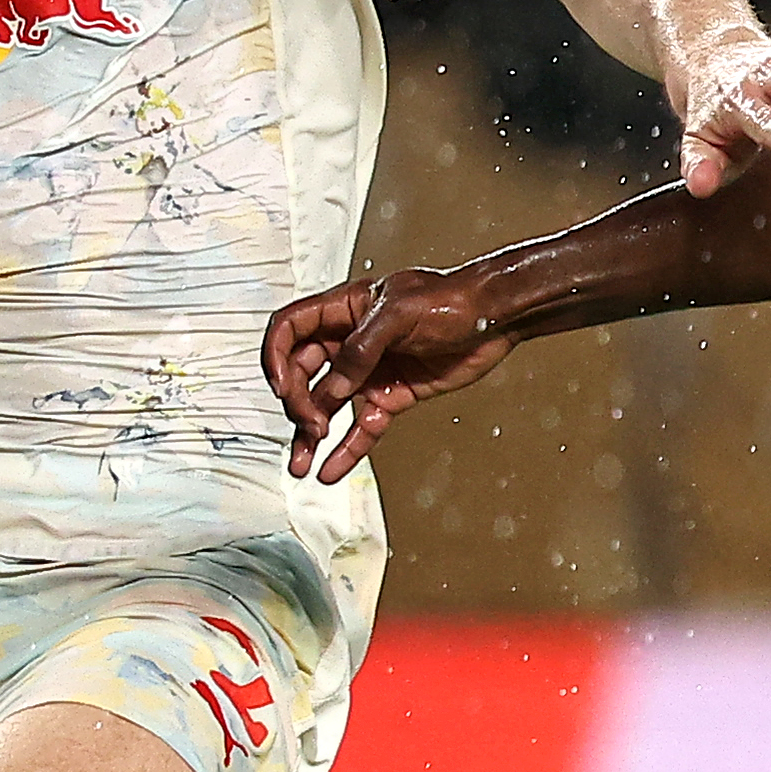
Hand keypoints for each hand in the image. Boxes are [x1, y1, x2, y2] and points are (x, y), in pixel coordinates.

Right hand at [261, 266, 517, 481]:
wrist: (495, 319)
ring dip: (309, 435)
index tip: (279, 386)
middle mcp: (350, 342)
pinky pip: (362, 427)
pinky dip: (347, 450)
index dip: (275, 356)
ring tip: (300, 463)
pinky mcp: (392, 396)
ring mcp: (370, 371)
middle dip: (297, 401)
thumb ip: (362, 348)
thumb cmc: (451, 300)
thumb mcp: (400, 313)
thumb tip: (335, 384)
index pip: (289, 329)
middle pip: (301, 373)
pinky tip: (329, 471)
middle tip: (309, 425)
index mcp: (343, 310)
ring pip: (327, 406)